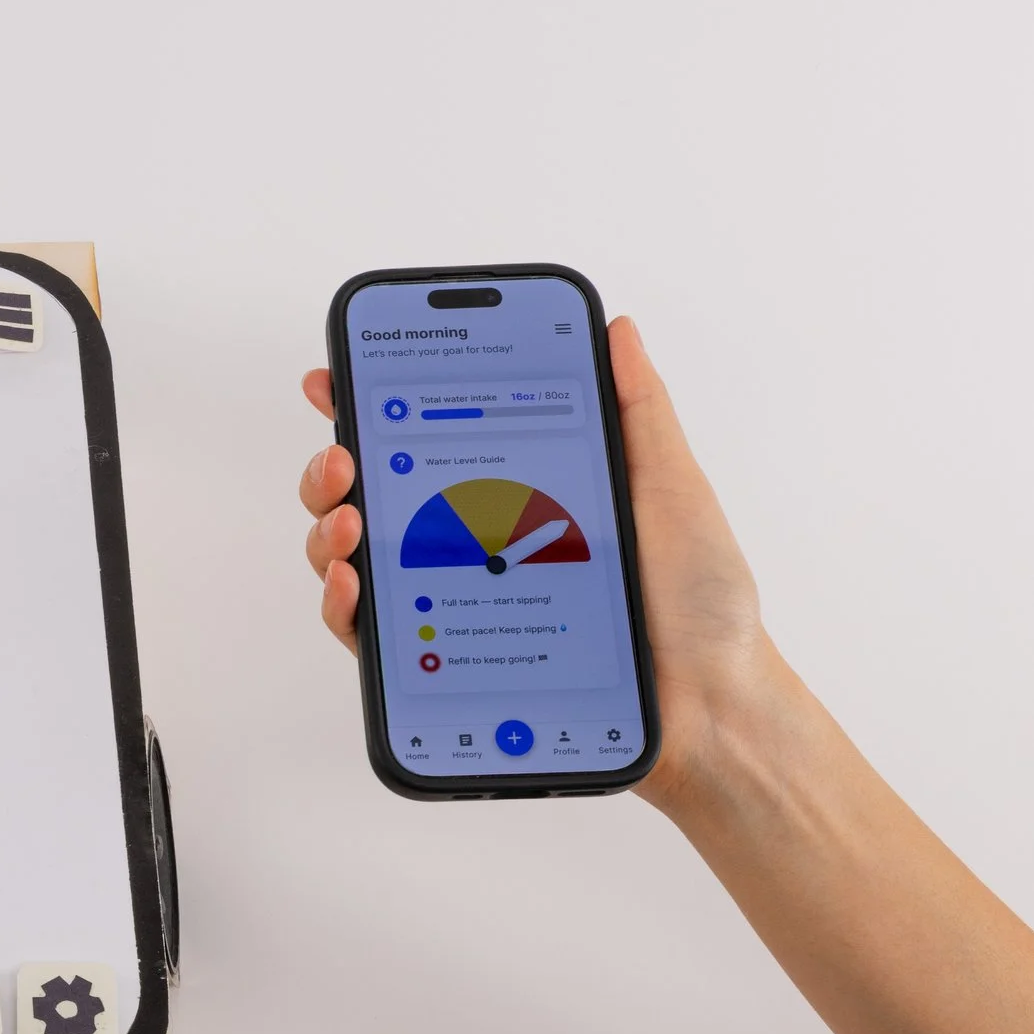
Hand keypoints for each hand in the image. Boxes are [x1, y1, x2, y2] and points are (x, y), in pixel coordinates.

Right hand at [296, 317, 778, 810]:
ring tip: (351, 518)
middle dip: (335, 464)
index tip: (338, 375)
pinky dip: (342, 604)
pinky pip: (367, 632)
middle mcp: (473, 543)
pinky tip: (354, 580)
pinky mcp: (442, 662)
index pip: (428, 438)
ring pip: (354, 557)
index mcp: (516, 491)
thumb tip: (614, 330)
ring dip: (329, 528)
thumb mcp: (670, 485)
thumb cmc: (698, 603)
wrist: (705, 703)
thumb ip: (636, 408)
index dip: (373, 403)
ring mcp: (452, 600)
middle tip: (344, 455)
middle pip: (372, 493)